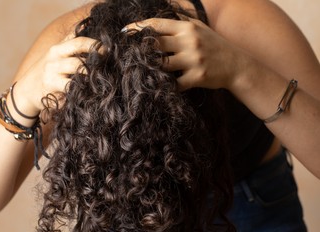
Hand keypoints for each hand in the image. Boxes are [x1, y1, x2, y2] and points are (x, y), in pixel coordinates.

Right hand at [12, 35, 99, 116]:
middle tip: (107, 66)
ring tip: (99, 79)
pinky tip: (88, 91)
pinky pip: (71, 87)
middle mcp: (54, 58)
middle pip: (79, 56)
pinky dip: (81, 89)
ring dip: (90, 75)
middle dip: (95, 60)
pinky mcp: (51, 86)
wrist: (26, 91)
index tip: (108, 50)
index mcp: (58, 49)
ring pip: (76, 70)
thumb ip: (70, 43)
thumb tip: (87, 27)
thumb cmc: (48, 72)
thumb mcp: (56, 55)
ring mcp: (52, 72)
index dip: (95, 45)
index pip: (79, 41)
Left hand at [124, 18, 242, 91]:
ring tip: (142, 72)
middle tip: (128, 55)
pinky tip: (161, 86)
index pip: (157, 24)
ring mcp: (193, 60)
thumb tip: (161, 15)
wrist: (237, 65)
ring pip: (162, 64)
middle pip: (155, 44)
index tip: (124, 32)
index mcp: (187, 28)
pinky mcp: (197, 77)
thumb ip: (180, 22)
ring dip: (151, 69)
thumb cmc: (214, 46)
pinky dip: (166, 86)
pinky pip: (175, 83)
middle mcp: (189, 41)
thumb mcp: (199, 28)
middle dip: (140, 50)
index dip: (138, 27)